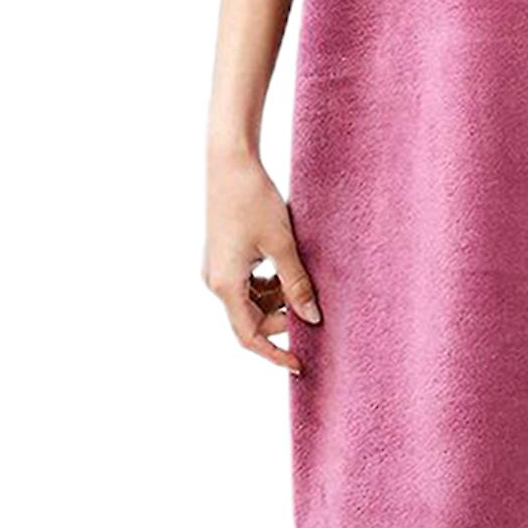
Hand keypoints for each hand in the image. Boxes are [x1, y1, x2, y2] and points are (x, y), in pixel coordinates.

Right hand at [202, 151, 322, 373]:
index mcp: (225, 285)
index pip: (250, 336)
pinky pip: (247, 283)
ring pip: (250, 301)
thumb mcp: (282, 245)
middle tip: (311, 310)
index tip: (299, 364)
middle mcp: (215, 282)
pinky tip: (288, 269)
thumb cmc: (255, 201)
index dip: (275, 352)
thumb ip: (297, 284)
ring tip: (303, 284)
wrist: (230, 164)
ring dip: (277, 300)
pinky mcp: (223, 256)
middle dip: (281, 320)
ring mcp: (216, 268)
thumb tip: (312, 318)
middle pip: (250, 319)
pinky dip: (269, 284)